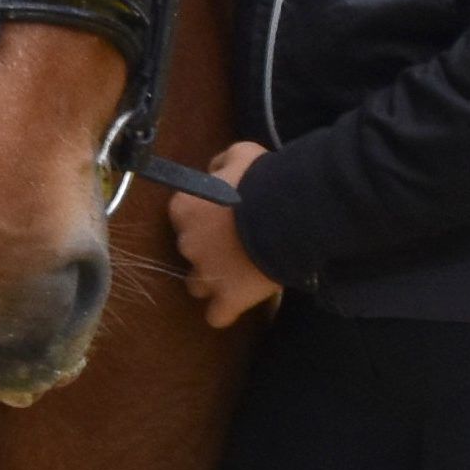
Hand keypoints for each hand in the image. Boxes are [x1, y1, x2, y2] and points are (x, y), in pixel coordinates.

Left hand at [168, 142, 282, 329]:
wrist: (287, 215)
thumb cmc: (261, 179)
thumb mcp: (239, 154)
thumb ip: (220, 164)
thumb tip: (215, 171)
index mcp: (184, 207)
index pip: (183, 215)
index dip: (202, 218)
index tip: (221, 217)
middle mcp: (187, 242)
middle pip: (190, 250)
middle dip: (207, 249)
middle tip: (234, 244)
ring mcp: (206, 274)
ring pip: (197, 285)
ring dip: (212, 280)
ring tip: (236, 275)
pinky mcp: (229, 299)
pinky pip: (217, 315)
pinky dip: (225, 311)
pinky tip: (236, 305)